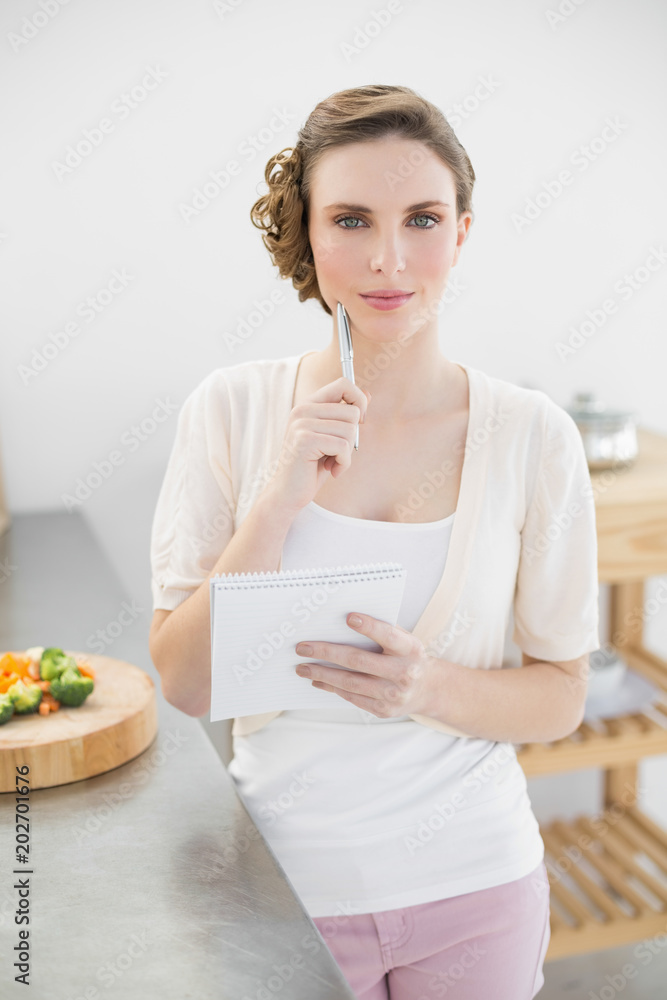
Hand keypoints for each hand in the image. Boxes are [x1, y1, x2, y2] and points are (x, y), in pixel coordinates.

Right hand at [266, 377, 370, 514]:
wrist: (288, 492)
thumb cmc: (312, 466)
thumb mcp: (332, 437)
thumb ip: (345, 416)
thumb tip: (368, 394)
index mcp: (309, 405)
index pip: (343, 384)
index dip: (359, 401)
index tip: (358, 422)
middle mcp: (303, 410)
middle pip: (352, 412)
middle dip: (353, 437)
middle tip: (337, 452)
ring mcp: (302, 424)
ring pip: (350, 430)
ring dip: (347, 453)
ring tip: (332, 462)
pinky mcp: (304, 440)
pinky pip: (343, 446)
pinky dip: (344, 463)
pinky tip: (332, 470)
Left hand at [294, 613, 436, 717]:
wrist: (427, 689)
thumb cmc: (407, 656)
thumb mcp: (404, 640)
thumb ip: (381, 632)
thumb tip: (341, 622)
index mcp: (410, 649)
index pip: (389, 635)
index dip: (370, 627)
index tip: (349, 618)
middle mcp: (403, 673)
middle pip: (358, 661)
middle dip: (326, 653)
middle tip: (302, 648)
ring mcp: (393, 695)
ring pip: (350, 683)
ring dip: (322, 674)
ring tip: (302, 667)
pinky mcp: (383, 710)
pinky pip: (351, 697)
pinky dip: (332, 687)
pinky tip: (318, 680)